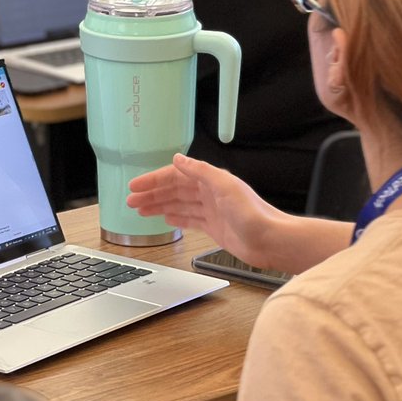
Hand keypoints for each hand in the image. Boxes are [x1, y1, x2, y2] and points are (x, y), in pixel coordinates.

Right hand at [127, 153, 283, 267]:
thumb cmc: (254, 214)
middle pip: (174, 190)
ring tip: (140, 210)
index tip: (136, 186)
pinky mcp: (214, 227)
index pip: (175, 177)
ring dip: (159, 206)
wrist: (270, 241)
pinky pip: (189, 219)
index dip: (154, 180)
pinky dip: (175, 218)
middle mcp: (210, 193)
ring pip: (178, 205)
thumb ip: (200, 171)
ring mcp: (211, 211)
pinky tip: (166, 219)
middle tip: (131, 200)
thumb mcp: (224, 186)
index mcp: (211, 180)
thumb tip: (178, 159)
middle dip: (152, 194)